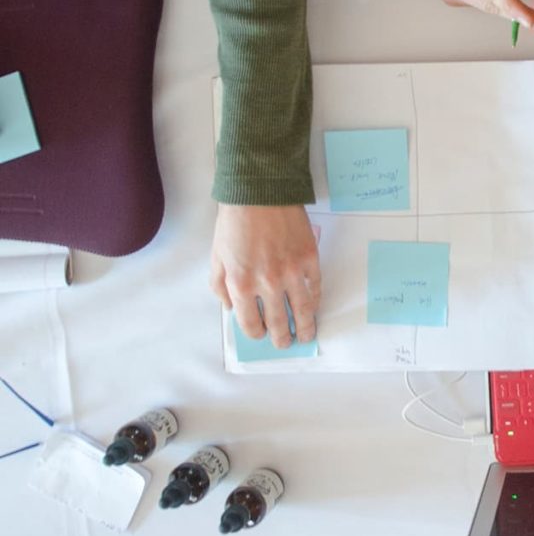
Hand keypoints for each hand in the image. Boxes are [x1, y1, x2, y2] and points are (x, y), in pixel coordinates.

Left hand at [210, 204, 320, 348]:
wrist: (260, 193)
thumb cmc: (235, 222)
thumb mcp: (216, 257)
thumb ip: (220, 287)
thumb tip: (232, 308)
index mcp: (242, 284)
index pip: (250, 322)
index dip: (256, 333)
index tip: (261, 335)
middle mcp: (268, 283)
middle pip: (279, 322)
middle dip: (282, 338)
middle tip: (285, 343)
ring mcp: (292, 272)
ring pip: (303, 309)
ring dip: (305, 327)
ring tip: (306, 335)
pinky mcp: (310, 259)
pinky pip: (315, 287)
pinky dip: (315, 300)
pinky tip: (313, 306)